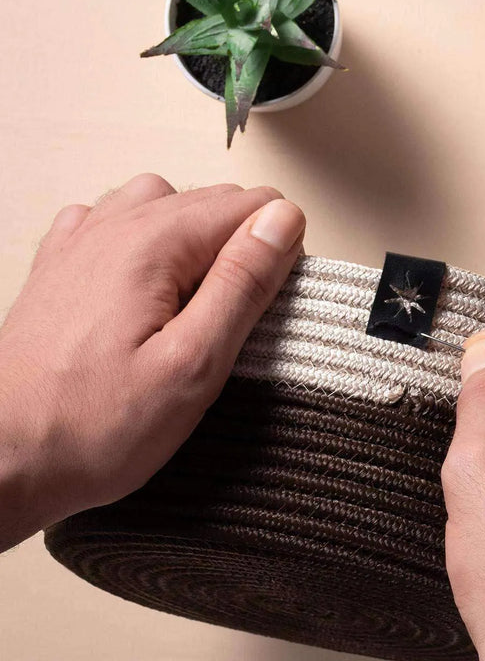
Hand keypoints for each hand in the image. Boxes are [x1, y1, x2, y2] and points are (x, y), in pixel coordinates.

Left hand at [0, 174, 305, 549]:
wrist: (3, 459)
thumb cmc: (92, 426)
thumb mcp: (193, 365)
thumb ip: (242, 284)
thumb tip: (281, 222)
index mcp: (153, 245)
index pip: (251, 206)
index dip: (278, 252)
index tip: (270, 304)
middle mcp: (112, 228)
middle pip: (212, 200)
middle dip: (241, 248)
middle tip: (237, 321)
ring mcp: (80, 242)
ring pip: (166, 202)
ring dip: (195, 239)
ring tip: (196, 303)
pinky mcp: (60, 266)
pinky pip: (116, 221)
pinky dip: (145, 242)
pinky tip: (148, 287)